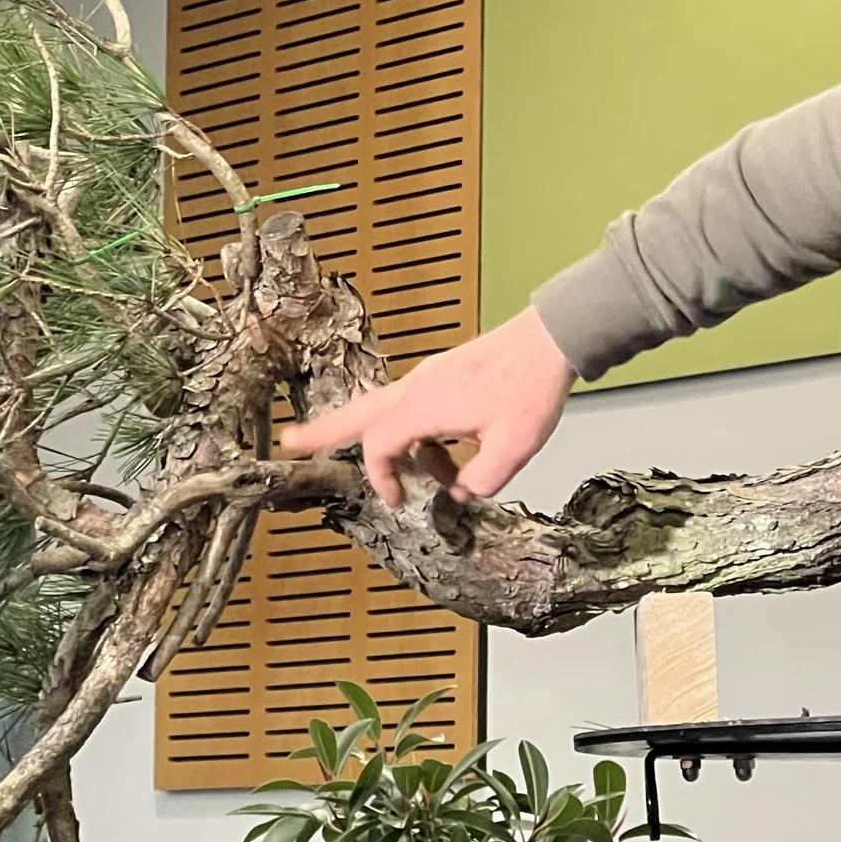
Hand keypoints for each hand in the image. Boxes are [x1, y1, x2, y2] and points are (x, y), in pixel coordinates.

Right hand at [282, 305, 577, 507]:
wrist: (550, 341)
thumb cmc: (530, 391)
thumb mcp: (513, 449)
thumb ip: (481, 481)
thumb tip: (461, 493)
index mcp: (425, 406)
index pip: (380, 446)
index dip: (382, 477)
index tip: (399, 500)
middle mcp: (417, 388)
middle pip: (357, 413)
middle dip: (323, 431)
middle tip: (290, 442)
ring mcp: (428, 378)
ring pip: (386, 412)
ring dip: (395, 445)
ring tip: (428, 478)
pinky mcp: (443, 375)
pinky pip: (413, 408)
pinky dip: (418, 434)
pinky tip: (449, 454)